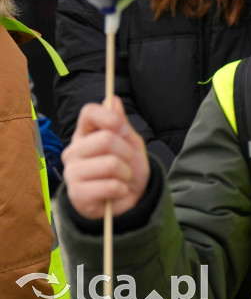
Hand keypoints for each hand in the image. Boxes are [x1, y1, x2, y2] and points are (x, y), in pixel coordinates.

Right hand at [62, 95, 149, 218]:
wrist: (129, 199)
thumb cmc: (127, 168)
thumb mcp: (130, 143)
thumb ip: (120, 123)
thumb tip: (112, 99)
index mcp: (85, 135)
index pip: (89, 112)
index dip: (110, 118)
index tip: (123, 129)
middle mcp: (73, 151)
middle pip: (105, 139)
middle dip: (127, 152)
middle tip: (127, 163)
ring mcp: (72, 173)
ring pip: (110, 163)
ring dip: (126, 173)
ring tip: (122, 179)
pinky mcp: (76, 194)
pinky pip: (110, 185)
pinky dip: (122, 189)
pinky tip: (116, 192)